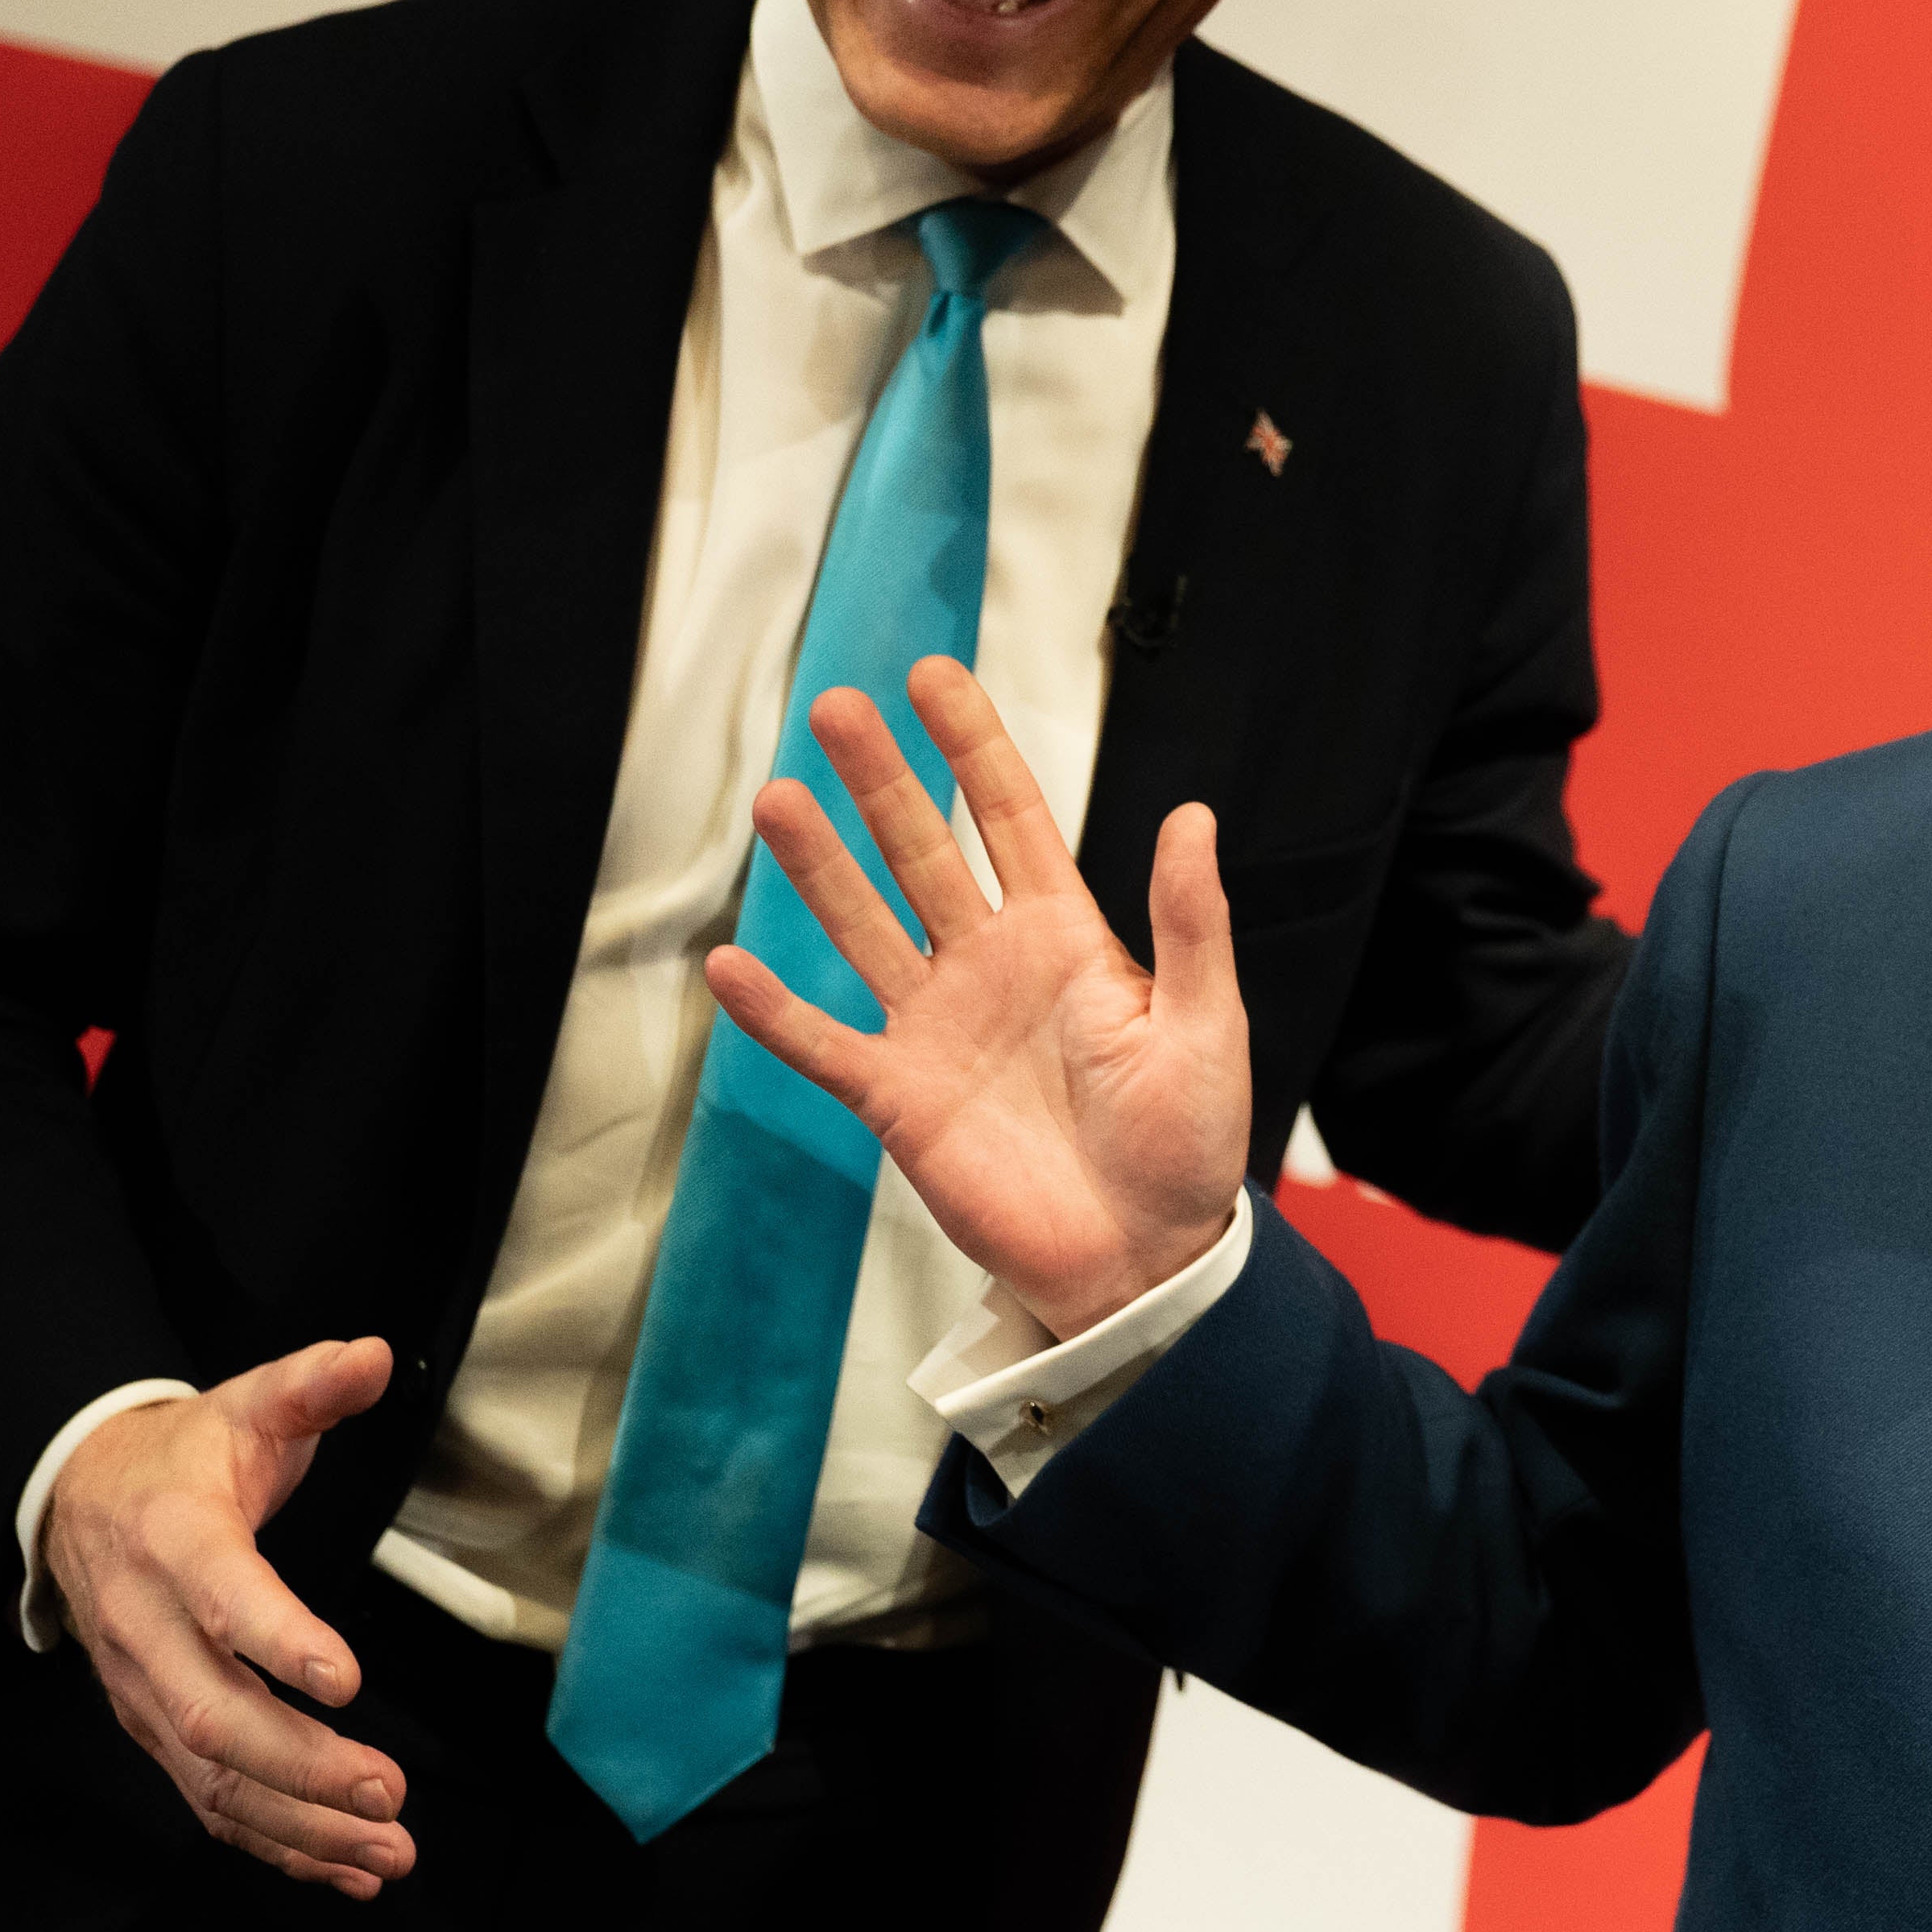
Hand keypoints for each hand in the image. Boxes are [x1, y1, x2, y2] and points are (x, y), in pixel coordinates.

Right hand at [42, 1338, 414, 1896]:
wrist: (78, 1497)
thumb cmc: (184, 1456)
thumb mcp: (247, 1402)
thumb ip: (312, 1383)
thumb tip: (373, 1355)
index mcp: (174, 1543)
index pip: (222, 1601)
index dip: (279, 1642)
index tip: (347, 1680)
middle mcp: (145, 1631)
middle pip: (212, 1717)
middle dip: (303, 1765)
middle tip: (391, 1793)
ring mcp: (141, 1692)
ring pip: (212, 1779)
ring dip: (302, 1825)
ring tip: (390, 1854)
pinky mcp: (153, 1730)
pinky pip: (209, 1802)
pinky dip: (276, 1844)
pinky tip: (348, 1870)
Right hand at [708, 655, 1248, 1339]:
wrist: (1146, 1255)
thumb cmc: (1189, 1142)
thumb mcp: (1205, 1023)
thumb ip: (1189, 923)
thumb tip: (1191, 816)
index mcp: (1067, 936)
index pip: (1008, 816)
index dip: (971, 746)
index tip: (930, 676)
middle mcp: (990, 964)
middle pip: (921, 851)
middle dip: (880, 781)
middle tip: (831, 706)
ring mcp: (937, 1027)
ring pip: (862, 926)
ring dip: (817, 868)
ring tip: (775, 798)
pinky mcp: (900, 1098)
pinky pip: (823, 1045)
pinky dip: (775, 1011)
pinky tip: (727, 963)